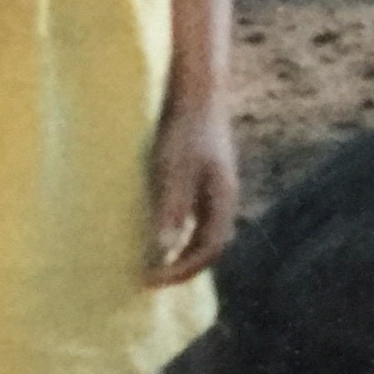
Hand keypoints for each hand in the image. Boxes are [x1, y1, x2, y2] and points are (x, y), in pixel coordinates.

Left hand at [146, 94, 237, 285]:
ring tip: (153, 260)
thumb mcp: (173, 171)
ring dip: (181, 250)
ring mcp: (215, 187)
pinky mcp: (202, 176)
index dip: (182, 271)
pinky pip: (194, 215)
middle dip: (183, 266)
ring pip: (203, 231)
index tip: (151, 279)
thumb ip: (171, 209)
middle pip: (209, 245)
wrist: (197, 93)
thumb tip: (164, 249)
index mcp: (222, 201)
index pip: (209, 251)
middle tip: (150, 278)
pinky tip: (156, 226)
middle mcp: (223, 199)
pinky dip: (178, 231)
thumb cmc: (185, 131)